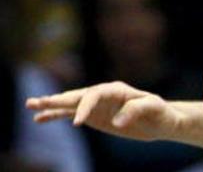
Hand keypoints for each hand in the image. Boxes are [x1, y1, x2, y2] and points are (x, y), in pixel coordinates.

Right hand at [25, 81, 184, 141]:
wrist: (162, 121)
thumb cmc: (161, 112)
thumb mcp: (154, 108)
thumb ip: (136, 110)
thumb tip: (117, 120)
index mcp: (117, 89)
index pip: (95, 95)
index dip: (85, 107)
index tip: (77, 123)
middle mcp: (104, 94)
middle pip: (77, 95)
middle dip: (57, 99)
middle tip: (36, 102)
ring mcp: (97, 105)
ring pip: (70, 103)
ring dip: (50, 105)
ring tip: (30, 106)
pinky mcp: (94, 116)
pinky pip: (71, 114)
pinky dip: (55, 115)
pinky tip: (39, 118)